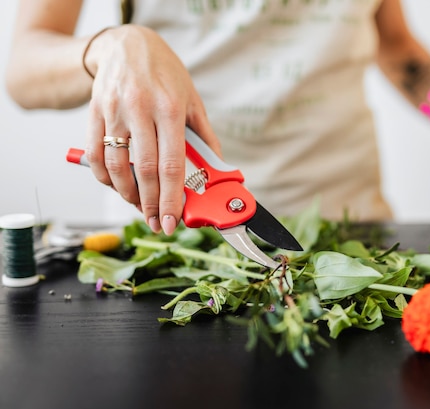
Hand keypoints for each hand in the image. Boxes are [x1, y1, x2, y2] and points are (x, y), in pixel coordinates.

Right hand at [82, 25, 220, 234]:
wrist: (128, 45)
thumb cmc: (165, 74)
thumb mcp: (192, 100)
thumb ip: (203, 136)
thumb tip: (216, 170)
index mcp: (169, 109)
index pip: (172, 164)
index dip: (172, 198)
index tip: (173, 220)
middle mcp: (140, 110)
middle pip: (145, 171)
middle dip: (151, 205)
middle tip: (157, 223)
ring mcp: (114, 112)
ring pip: (116, 166)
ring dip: (128, 195)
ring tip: (140, 206)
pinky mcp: (94, 113)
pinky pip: (95, 155)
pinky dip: (105, 178)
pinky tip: (118, 187)